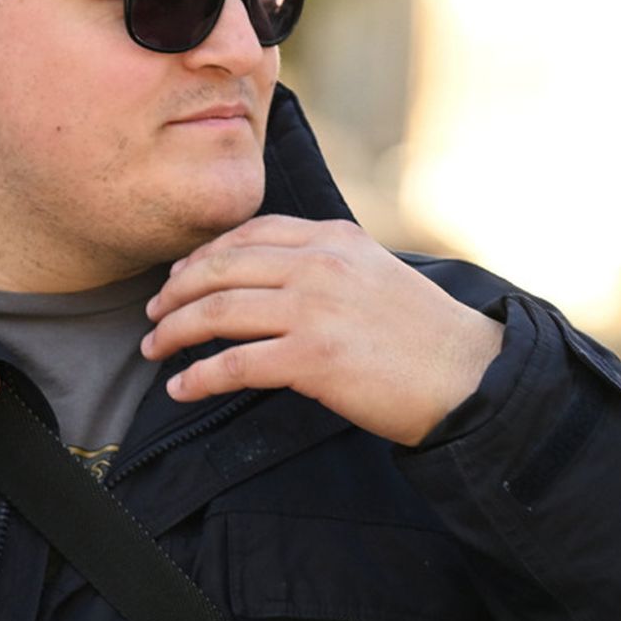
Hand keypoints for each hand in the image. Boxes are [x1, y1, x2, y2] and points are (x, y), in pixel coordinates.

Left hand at [140, 217, 504, 445]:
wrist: (468, 377)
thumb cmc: (425, 339)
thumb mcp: (377, 277)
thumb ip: (329, 269)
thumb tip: (280, 285)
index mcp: (335, 239)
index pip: (250, 232)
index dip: (204, 254)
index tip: (180, 275)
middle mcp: (320, 264)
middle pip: (222, 267)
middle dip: (176, 291)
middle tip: (151, 314)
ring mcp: (314, 309)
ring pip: (218, 311)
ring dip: (175, 331)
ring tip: (153, 349)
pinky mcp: (313, 358)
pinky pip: (234, 364)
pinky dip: (198, 376)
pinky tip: (180, 388)